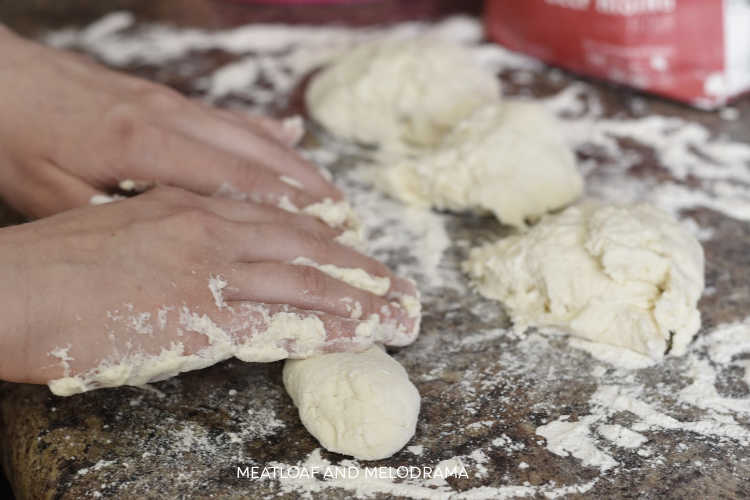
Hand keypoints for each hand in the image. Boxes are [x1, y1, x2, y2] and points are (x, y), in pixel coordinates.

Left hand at [0, 27, 339, 218]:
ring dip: (299, 169)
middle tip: (349, 226)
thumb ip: (119, 218)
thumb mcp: (53, 195)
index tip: (326, 235)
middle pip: (258, 161)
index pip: (236, 185)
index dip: (287, 213)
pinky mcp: (168, 99)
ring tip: (336, 198)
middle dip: (310, 196)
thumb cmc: (17, 142)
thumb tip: (167, 249)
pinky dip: (267, 133)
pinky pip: (231, 117)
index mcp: (145, 149)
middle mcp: (172, 121)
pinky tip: (293, 136)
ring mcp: (174, 106)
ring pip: (253, 138)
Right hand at [0, 187, 418, 386]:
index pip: (281, 222)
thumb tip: (213, 251)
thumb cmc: (59, 265)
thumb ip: (177, 231)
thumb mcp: (128, 227)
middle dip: (360, 270)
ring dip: (360, 302)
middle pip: (307, 248)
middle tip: (400, 286)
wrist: (11, 288)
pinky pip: (279, 323)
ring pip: (305, 283)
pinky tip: (358, 336)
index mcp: (194, 206)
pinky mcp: (201, 316)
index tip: (358, 255)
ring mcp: (210, 270)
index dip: (327, 241)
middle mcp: (211, 229)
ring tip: (399, 315)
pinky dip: (325, 329)